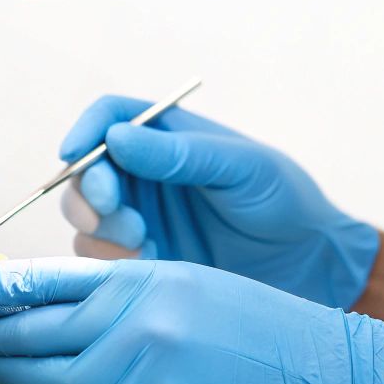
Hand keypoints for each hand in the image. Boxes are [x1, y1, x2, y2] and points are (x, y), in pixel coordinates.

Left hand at [0, 257, 383, 383]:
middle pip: (37, 329)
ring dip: (11, 374)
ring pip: (44, 379)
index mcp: (151, 277)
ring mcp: (142, 378)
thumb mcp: (194, 284)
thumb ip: (126, 292)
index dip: (5, 286)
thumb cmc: (265, 333)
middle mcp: (141, 321)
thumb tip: (52, 304)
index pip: (53, 277)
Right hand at [60, 94, 380, 307]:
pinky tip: (152, 263)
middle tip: (115, 211)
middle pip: (86, 170)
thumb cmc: (284, 202)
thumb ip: (181, 154)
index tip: (74, 152)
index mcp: (167, 137)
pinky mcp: (144, 261)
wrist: (309, 265)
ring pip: (87, 219)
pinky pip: (103, 262)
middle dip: (89, 190)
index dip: (86, 130)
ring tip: (144, 241)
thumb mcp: (242, 169)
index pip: (109, 117)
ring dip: (102, 229)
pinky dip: (114, 262)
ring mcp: (141, 219)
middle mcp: (145, 175)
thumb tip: (116, 138)